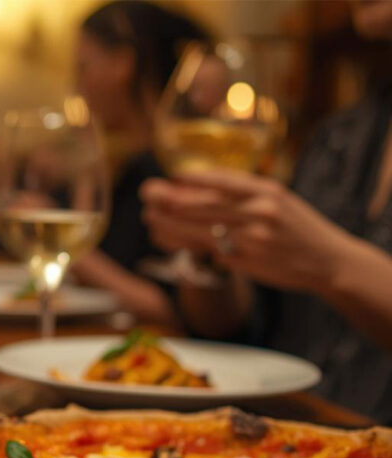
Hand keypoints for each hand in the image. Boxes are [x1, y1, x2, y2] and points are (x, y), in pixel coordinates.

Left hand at [140, 170, 356, 293]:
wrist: (328, 260)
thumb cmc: (296, 227)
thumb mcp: (278, 199)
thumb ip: (243, 193)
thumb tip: (195, 186)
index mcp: (268, 191)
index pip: (224, 181)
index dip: (194, 179)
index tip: (170, 177)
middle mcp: (260, 213)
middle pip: (207, 205)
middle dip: (173, 201)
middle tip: (146, 196)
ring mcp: (254, 239)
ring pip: (203, 230)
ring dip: (172, 225)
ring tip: (150, 219)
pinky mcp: (249, 262)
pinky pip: (211, 252)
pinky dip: (186, 245)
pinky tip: (165, 239)